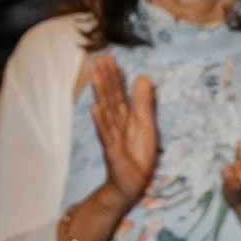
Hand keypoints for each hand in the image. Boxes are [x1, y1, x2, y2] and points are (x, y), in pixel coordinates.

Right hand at [87, 55, 159, 207]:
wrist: (133, 183)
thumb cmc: (138, 155)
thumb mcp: (147, 124)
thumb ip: (143, 102)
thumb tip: (144, 77)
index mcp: (125, 116)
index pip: (119, 92)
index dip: (115, 76)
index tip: (110, 57)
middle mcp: (116, 123)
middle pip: (110, 97)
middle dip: (106, 78)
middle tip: (99, 59)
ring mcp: (112, 135)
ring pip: (106, 111)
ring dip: (100, 93)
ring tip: (95, 76)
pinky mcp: (112, 150)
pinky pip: (105, 133)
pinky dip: (100, 121)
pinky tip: (94, 108)